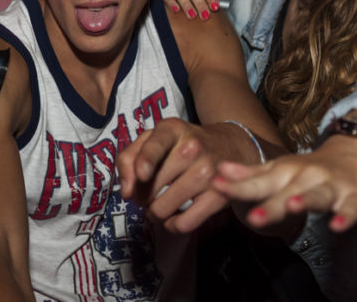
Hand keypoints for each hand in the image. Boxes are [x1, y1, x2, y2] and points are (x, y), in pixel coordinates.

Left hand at [117, 119, 257, 232]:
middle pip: (151, 185)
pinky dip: (173, 225)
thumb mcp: (155, 139)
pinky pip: (184, 223)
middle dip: (141, 195)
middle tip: (148, 193)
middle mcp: (192, 148)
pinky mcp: (219, 196)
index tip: (142, 175)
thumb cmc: (183, 145)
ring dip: (155, 212)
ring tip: (160, 203)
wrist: (229, 146)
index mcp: (173, 130)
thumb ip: (130, 158)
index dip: (146, 160)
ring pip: (164, 208)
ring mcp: (208, 172)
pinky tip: (174, 216)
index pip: (156, 144)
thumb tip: (127, 191)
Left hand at [212, 135, 356, 232]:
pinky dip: (346, 217)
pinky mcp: (356, 197)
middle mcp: (306, 177)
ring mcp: (331, 186)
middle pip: (286, 192)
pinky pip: (352, 209)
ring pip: (318, 195)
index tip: (216, 186)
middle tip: (252, 218)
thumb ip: (251, 175)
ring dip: (305, 200)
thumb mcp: (279, 169)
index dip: (238, 186)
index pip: (258, 182)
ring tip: (292, 206)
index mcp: (285, 172)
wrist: (355, 153)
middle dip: (270, 205)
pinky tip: (337, 226)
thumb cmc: (309, 169)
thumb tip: (220, 171)